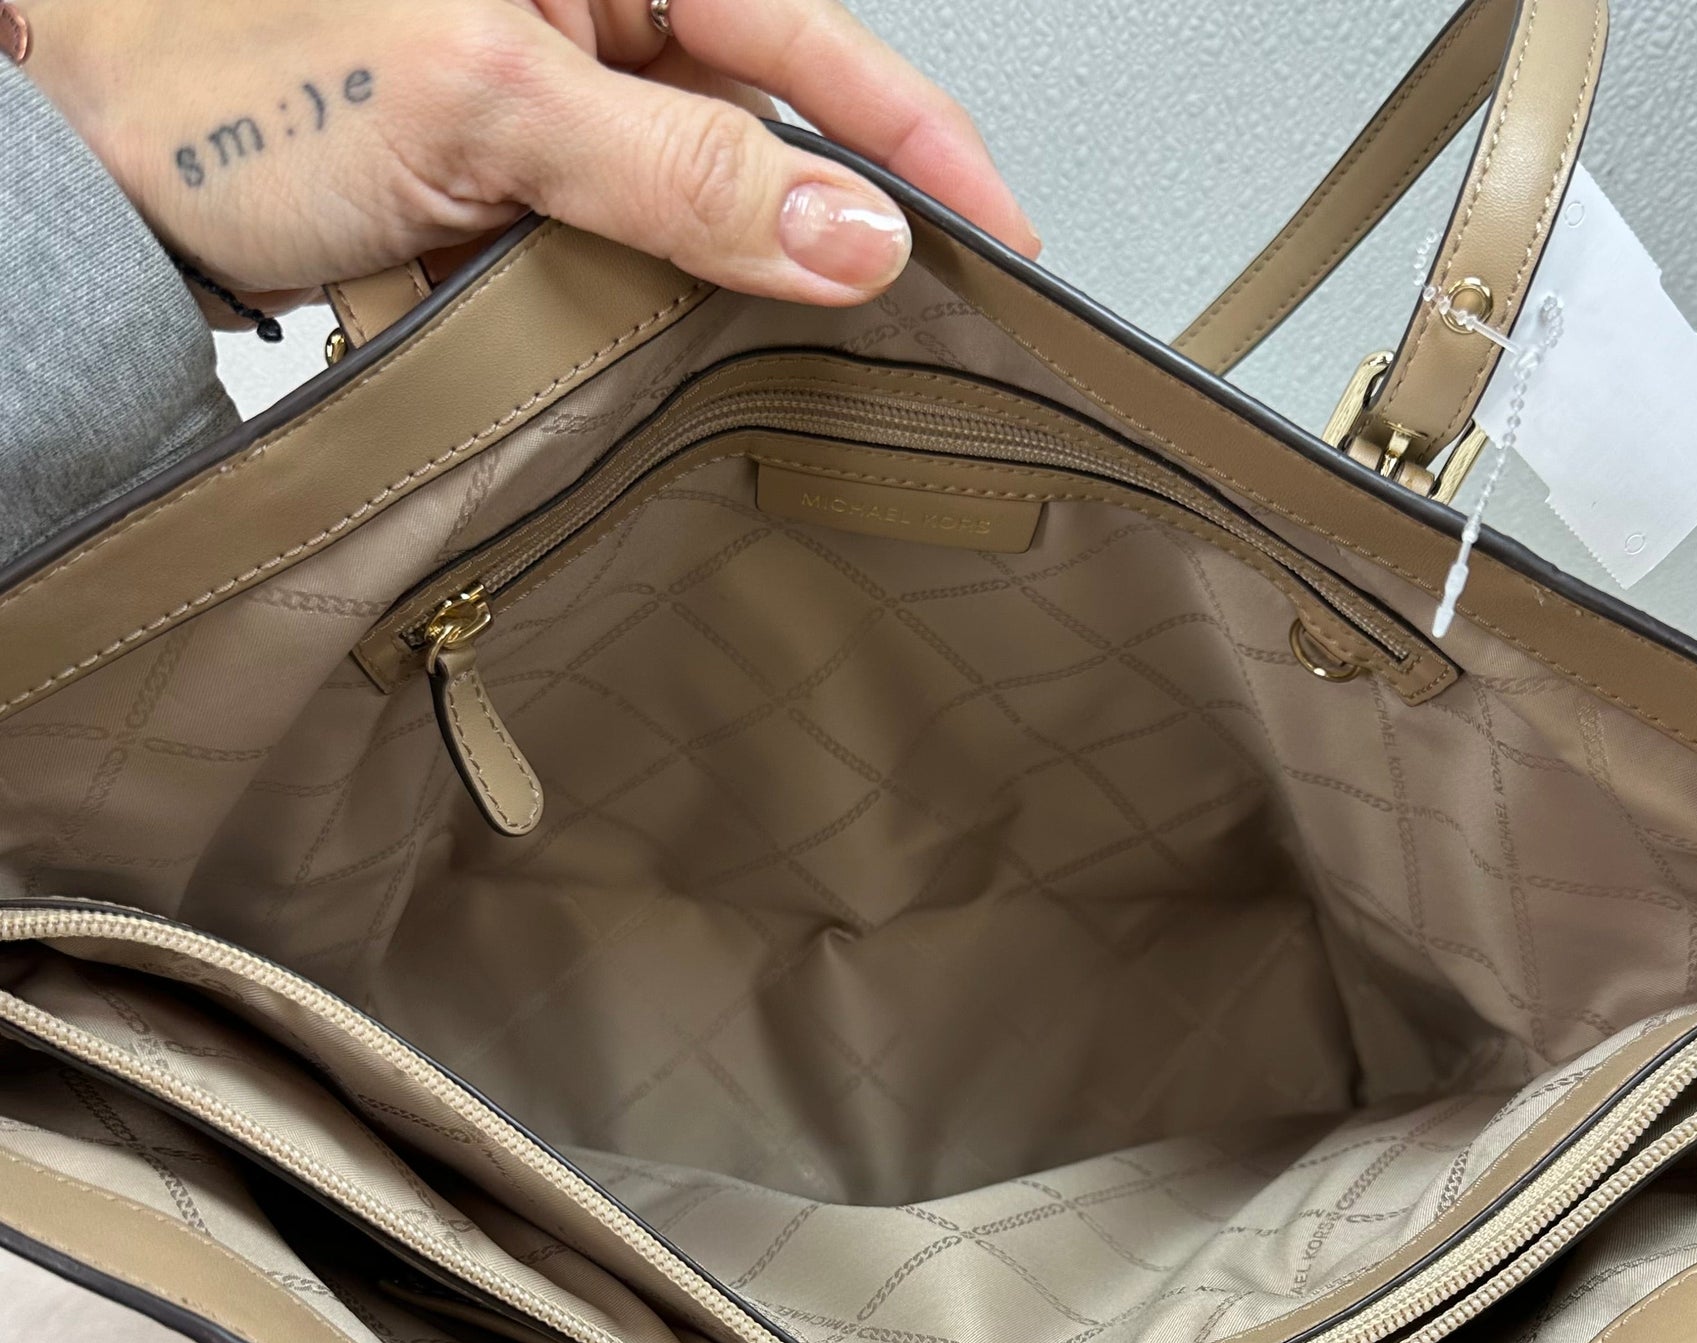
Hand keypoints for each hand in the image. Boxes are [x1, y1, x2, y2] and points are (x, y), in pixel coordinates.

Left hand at [26, 0, 1039, 321]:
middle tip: (873, 345)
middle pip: (766, 144)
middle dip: (811, 247)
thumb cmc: (228, 70)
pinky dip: (601, 329)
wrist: (83, 155)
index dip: (919, 152)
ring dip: (686, 305)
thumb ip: (684, 174)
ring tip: (673, 350)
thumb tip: (850, 235)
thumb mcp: (488, 105)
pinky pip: (607, 276)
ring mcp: (553, 119)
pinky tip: (569, 348)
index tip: (1001, 246)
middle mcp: (592, 23)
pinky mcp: (512, 203)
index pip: (818, 48)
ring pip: (687, 230)